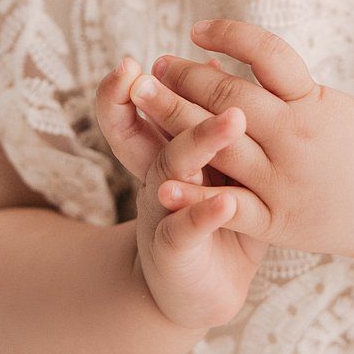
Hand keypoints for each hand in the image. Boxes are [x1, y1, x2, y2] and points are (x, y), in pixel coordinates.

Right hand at [95, 55, 267, 330]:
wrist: (198, 292)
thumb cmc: (212, 220)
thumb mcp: (212, 165)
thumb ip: (210, 118)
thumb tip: (214, 61)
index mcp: (166, 155)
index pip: (133, 115)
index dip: (123, 91)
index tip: (130, 63)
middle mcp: (158, 180)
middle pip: (142, 135)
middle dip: (147, 102)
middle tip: (155, 69)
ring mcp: (164, 214)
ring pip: (171, 173)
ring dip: (197, 144)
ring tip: (231, 121)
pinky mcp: (177, 251)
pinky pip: (186, 228)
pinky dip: (203, 214)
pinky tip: (226, 200)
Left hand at [145, 19, 353, 262]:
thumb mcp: (333, 103)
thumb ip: (288, 85)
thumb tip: (240, 48)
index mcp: (312, 102)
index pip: (265, 54)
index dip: (227, 36)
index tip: (194, 29)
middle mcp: (296, 137)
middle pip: (227, 98)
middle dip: (183, 78)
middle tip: (153, 67)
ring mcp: (285, 180)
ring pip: (218, 145)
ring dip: (174, 118)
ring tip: (144, 99)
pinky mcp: (278, 220)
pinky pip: (230, 206)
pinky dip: (195, 195)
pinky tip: (162, 182)